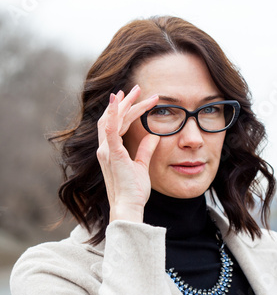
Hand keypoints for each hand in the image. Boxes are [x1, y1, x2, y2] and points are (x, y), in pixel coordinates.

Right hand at [97, 85, 159, 222]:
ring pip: (112, 120)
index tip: (135, 99)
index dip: (125, 111)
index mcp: (111, 152)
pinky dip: (113, 114)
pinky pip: (110, 129)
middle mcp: (105, 149)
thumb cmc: (133, 191)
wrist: (129, 205)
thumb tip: (154, 136)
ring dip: (124, 104)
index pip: (117, 125)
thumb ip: (145, 150)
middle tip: (137, 88)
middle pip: (113, 119)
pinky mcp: (112, 154)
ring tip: (136, 91)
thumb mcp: (142, 166)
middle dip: (125, 102)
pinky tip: (118, 100)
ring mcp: (106, 151)